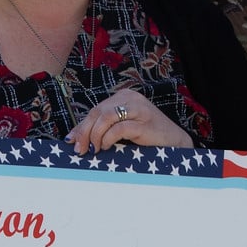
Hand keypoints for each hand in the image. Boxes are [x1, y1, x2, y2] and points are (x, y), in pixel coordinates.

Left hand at [66, 88, 193, 153]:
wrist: (176, 143)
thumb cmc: (148, 138)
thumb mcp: (124, 129)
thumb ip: (105, 128)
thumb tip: (75, 138)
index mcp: (124, 97)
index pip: (96, 110)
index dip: (81, 126)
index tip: (70, 140)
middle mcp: (130, 98)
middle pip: (98, 112)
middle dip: (84, 132)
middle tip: (79, 149)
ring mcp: (138, 108)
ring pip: (106, 117)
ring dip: (95, 135)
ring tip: (93, 149)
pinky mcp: (144, 122)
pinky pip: (119, 128)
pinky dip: (108, 138)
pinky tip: (106, 147)